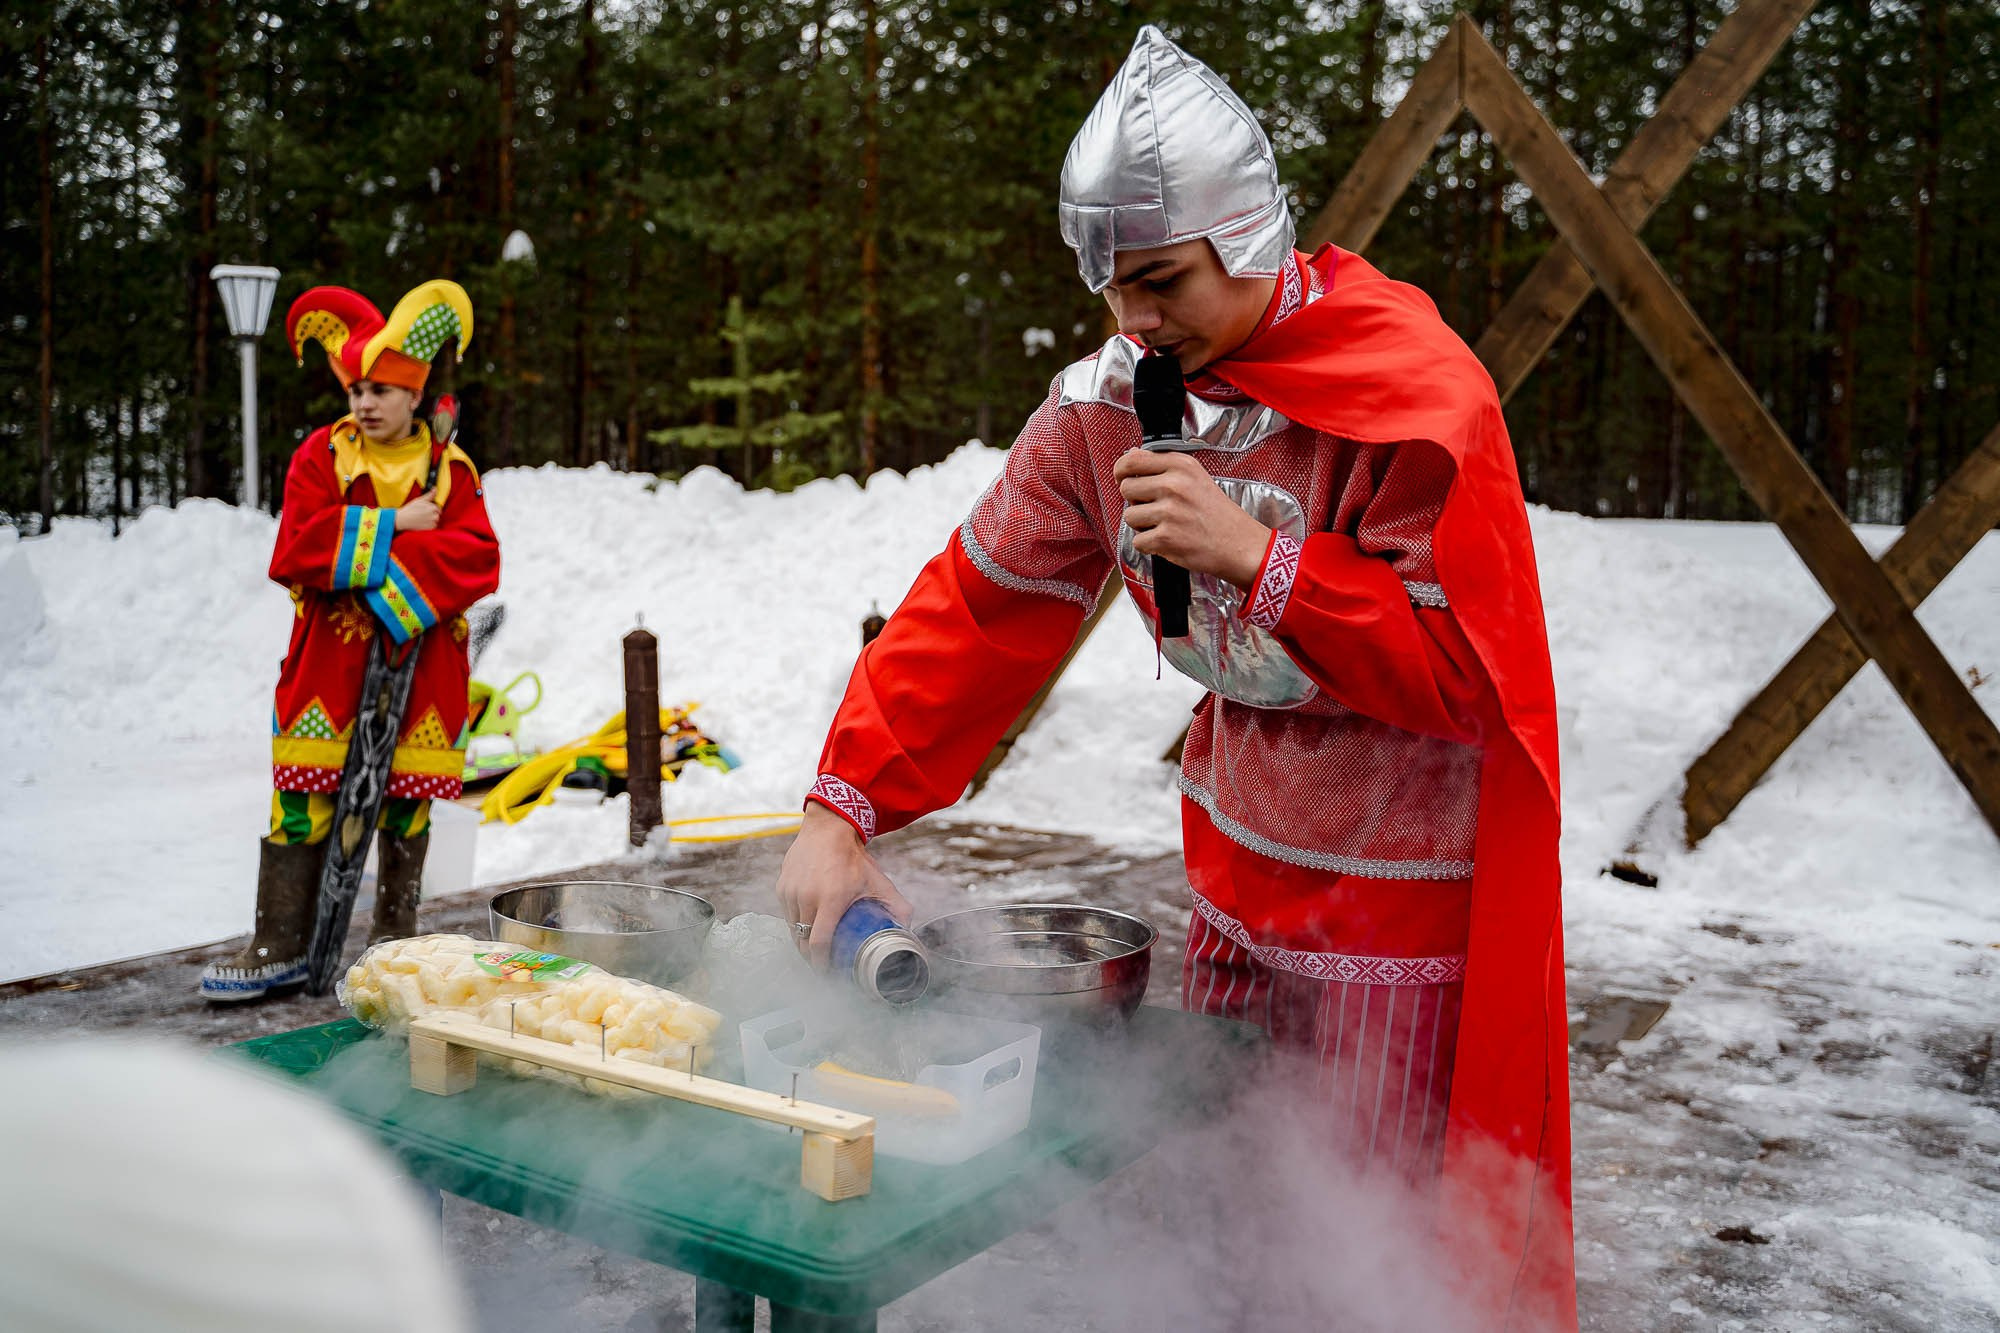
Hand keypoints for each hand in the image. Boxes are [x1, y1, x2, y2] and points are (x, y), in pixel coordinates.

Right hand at [397, 490, 439, 531]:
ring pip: (436, 521)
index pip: (437, 508)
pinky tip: (422, 523)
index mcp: (433, 507)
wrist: (402, 519)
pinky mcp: (430, 529)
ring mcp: (432, 523)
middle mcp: (434, 515)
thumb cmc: (410, 509)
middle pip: (437, 515)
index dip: (431, 509)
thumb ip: (430, 495)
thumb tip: (435, 488)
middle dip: (432, 515)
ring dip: (431, 520)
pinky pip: (433, 527)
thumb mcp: (420, 500)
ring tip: (422, 519)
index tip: (425, 510)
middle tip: (422, 515)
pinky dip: (429, 526)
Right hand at [775, 802, 912, 968]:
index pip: (819, 944)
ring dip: (803, 942)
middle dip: (811, 959)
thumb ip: (896, 906)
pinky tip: (808, 926)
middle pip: (803, 942)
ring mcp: (791, 892)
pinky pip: (787, 915)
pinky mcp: (781, 887)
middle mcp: (806, 897)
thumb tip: (908, 928)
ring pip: (793, 929)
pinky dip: (796, 924)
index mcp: (831, 899)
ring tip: (815, 948)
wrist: (827, 829)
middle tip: (823, 965)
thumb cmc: (853, 858)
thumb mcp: (878, 881)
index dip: (821, 964)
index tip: (827, 973)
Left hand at [1113, 450, 1270, 587]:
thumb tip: (1130, 456)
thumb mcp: (1195, 477)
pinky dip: (1149, 545)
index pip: (1132, 460)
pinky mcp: (1166, 537)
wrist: (1238, 544)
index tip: (1124, 478)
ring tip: (1164, 525)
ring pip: (1129, 517)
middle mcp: (1174, 485)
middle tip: (1155, 508)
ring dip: (1141, 525)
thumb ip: (1162, 466)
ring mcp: (1169, 511)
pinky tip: (1167, 540)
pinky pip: (1137, 541)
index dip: (1121, 471)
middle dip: (1135, 501)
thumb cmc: (1216, 513)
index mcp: (1181, 465)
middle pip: (1126, 489)